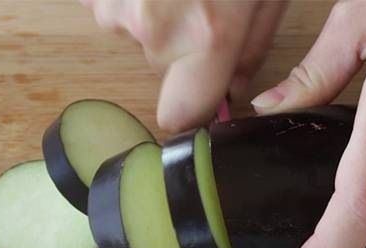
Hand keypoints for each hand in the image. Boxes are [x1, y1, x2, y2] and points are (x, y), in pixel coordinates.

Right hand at [80, 0, 286, 131]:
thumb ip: (250, 50)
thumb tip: (232, 94)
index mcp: (206, 34)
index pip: (181, 118)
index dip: (194, 109)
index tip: (203, 99)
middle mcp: (153, 27)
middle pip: (163, 72)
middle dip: (181, 50)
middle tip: (201, 5)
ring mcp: (116, 4)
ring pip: (138, 36)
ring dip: (156, 19)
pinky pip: (114, 7)